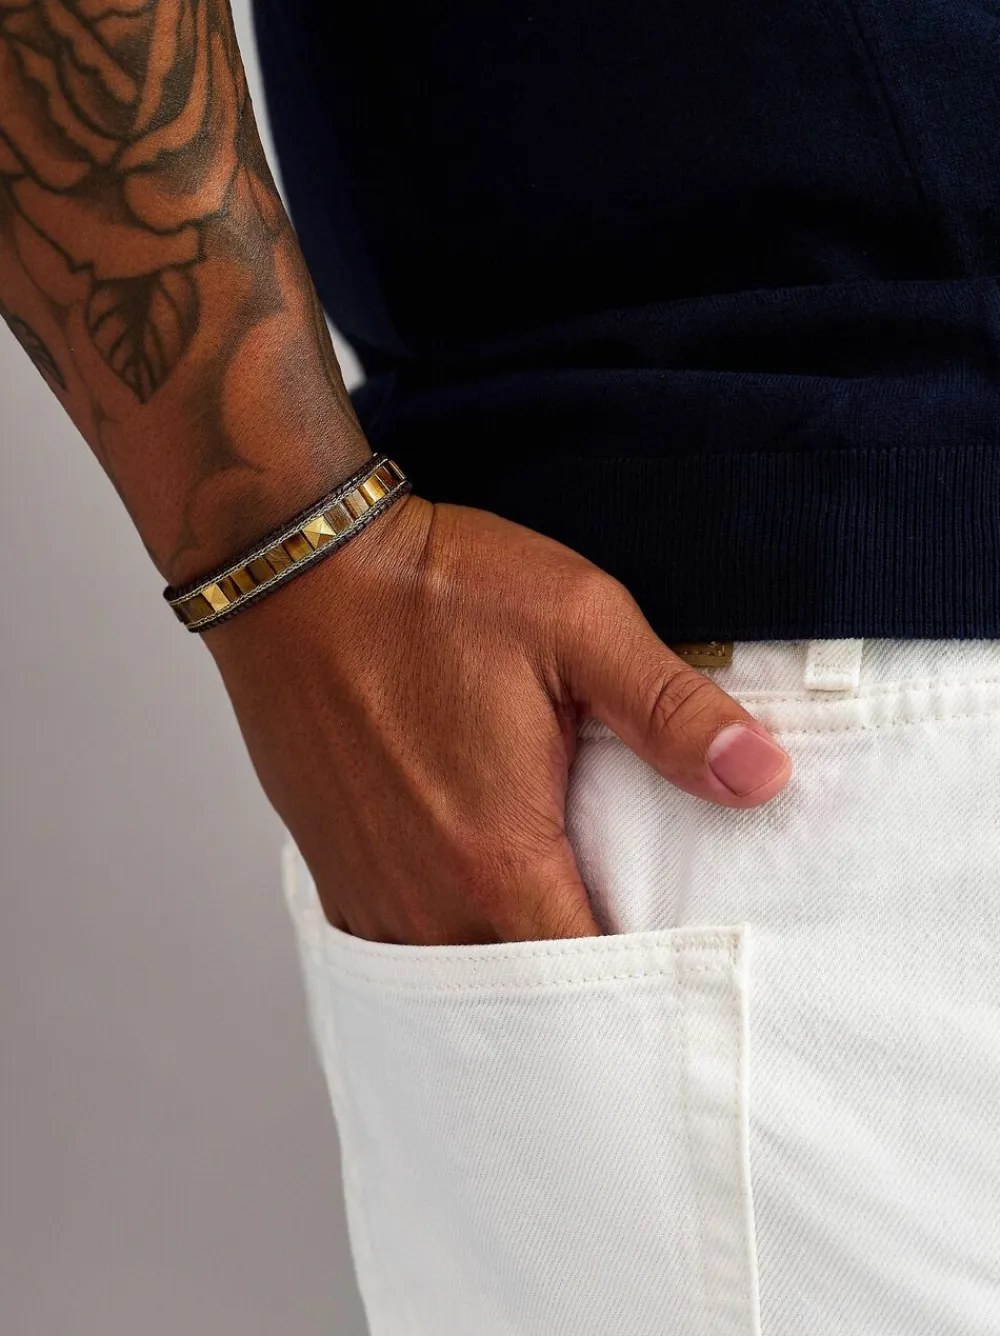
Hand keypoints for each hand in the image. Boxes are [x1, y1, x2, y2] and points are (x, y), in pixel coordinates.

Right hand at [205, 494, 791, 945]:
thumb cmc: (433, 590)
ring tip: (561, 932)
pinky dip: (447, 944)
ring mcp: (368, 891)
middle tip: (630, 962)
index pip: (590, 983)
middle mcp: (424, 900)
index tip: (682, 982)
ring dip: (511, 967)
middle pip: (523, 999)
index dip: (645, 996)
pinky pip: (400, 947)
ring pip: (457, 980)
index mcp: (497, 857)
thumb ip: (673, 710)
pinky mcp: (331, 868)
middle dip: (580, 996)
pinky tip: (476, 905)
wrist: (296, 566)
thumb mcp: (577, 623)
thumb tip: (765, 777)